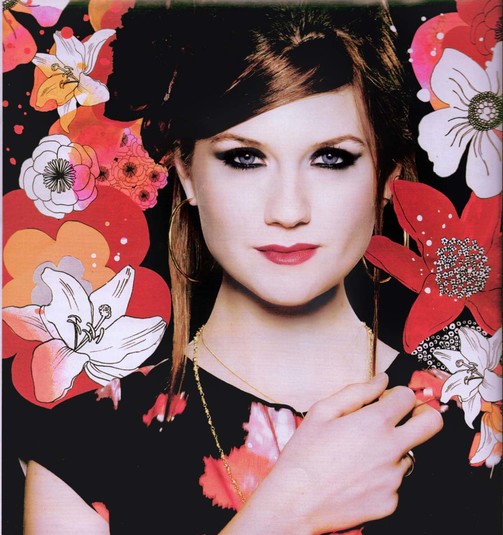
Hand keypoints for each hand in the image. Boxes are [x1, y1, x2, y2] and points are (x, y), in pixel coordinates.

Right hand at [222, 373, 442, 534]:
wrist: (294, 503)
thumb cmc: (304, 454)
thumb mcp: (322, 411)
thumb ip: (357, 391)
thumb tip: (382, 379)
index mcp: (375, 423)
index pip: (408, 396)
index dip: (396, 394)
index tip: (385, 400)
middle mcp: (392, 450)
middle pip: (433, 423)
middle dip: (422, 414)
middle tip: (403, 417)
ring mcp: (394, 479)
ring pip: (410, 454)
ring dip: (393, 448)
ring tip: (360, 455)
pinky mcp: (391, 502)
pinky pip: (395, 482)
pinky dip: (382, 475)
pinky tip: (357, 476)